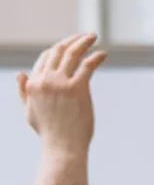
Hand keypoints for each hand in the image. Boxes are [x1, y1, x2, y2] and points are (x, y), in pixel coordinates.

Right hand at [17, 33, 106, 157]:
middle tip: (85, 36)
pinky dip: (95, 57)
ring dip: (84, 42)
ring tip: (93, 36)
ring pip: (72, 54)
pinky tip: (103, 54)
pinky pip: (87, 66)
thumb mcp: (30, 111)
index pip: (45, 57)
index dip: (58, 48)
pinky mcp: (77, 88)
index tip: (71, 45)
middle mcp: (45, 80)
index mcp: (33, 84)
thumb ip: (24, 92)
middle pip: (58, 51)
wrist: (62, 147)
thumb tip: (20, 74)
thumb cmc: (49, 132)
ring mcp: (61, 83)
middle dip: (71, 40)